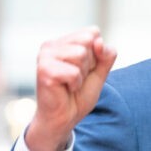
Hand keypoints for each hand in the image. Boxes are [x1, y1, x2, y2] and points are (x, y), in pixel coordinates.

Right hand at [25, 27, 116, 150]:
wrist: (64, 118)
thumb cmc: (78, 94)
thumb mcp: (100, 72)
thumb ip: (106, 55)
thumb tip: (99, 41)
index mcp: (64, 41)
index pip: (93, 33)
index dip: (96, 54)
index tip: (84, 69)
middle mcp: (51, 45)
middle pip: (88, 41)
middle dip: (89, 63)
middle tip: (76, 77)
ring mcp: (45, 56)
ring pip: (80, 54)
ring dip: (81, 74)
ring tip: (70, 83)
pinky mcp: (43, 70)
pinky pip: (73, 72)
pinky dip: (74, 84)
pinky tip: (65, 89)